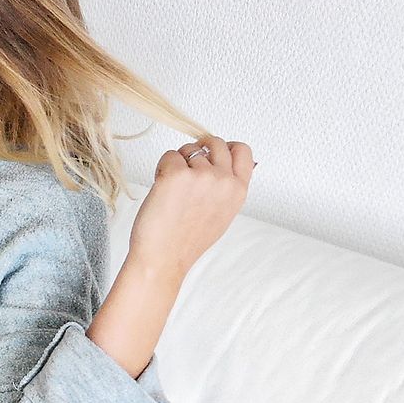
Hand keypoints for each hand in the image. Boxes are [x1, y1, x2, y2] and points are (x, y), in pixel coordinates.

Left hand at [127, 135, 256, 281]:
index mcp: (237, 191)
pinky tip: (160, 190)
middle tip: (184, 167)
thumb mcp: (221, 215)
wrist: (163, 259)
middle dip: (198, 150)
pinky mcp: (176, 174)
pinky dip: (161, 168)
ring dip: (177, 164)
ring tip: (171, 192)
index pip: (242, 151)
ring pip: (188, 150)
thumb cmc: (185, 242)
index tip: (212, 153)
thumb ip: (226, 189)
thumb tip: (226, 165)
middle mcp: (223, 180)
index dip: (225, 147)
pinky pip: (169, 155)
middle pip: (214, 143)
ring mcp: (201, 175)